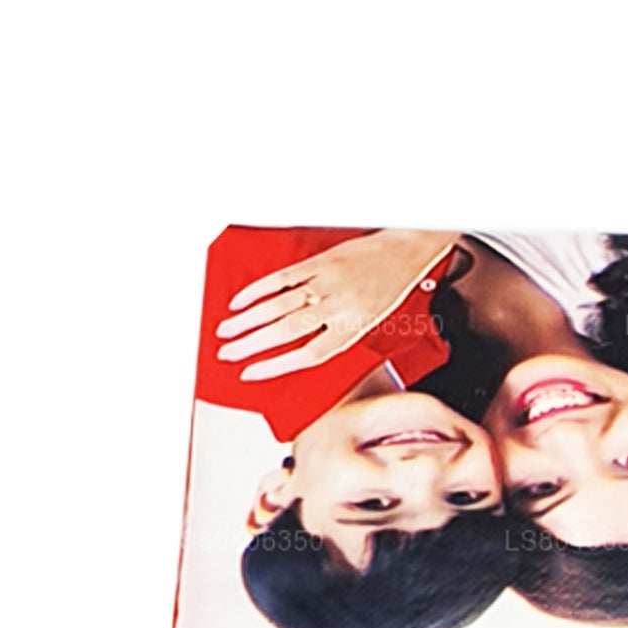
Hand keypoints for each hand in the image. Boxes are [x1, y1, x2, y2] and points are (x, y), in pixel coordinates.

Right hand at [216, 229, 457, 379]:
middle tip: (226, 354)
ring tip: (225, 332)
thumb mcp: (367, 322)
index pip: (307, 355)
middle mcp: (337, 307)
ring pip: (277, 306)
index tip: (250, 374)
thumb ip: (333, 333)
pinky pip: (281, 278)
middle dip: (251, 345)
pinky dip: (257, 290)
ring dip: (247, 321)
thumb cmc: (386, 290)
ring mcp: (325, 283)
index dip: (276, 366)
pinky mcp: (318, 263)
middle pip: (285, 331)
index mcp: (351, 328)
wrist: (402, 253)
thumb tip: (295, 348)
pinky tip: (239, 302)